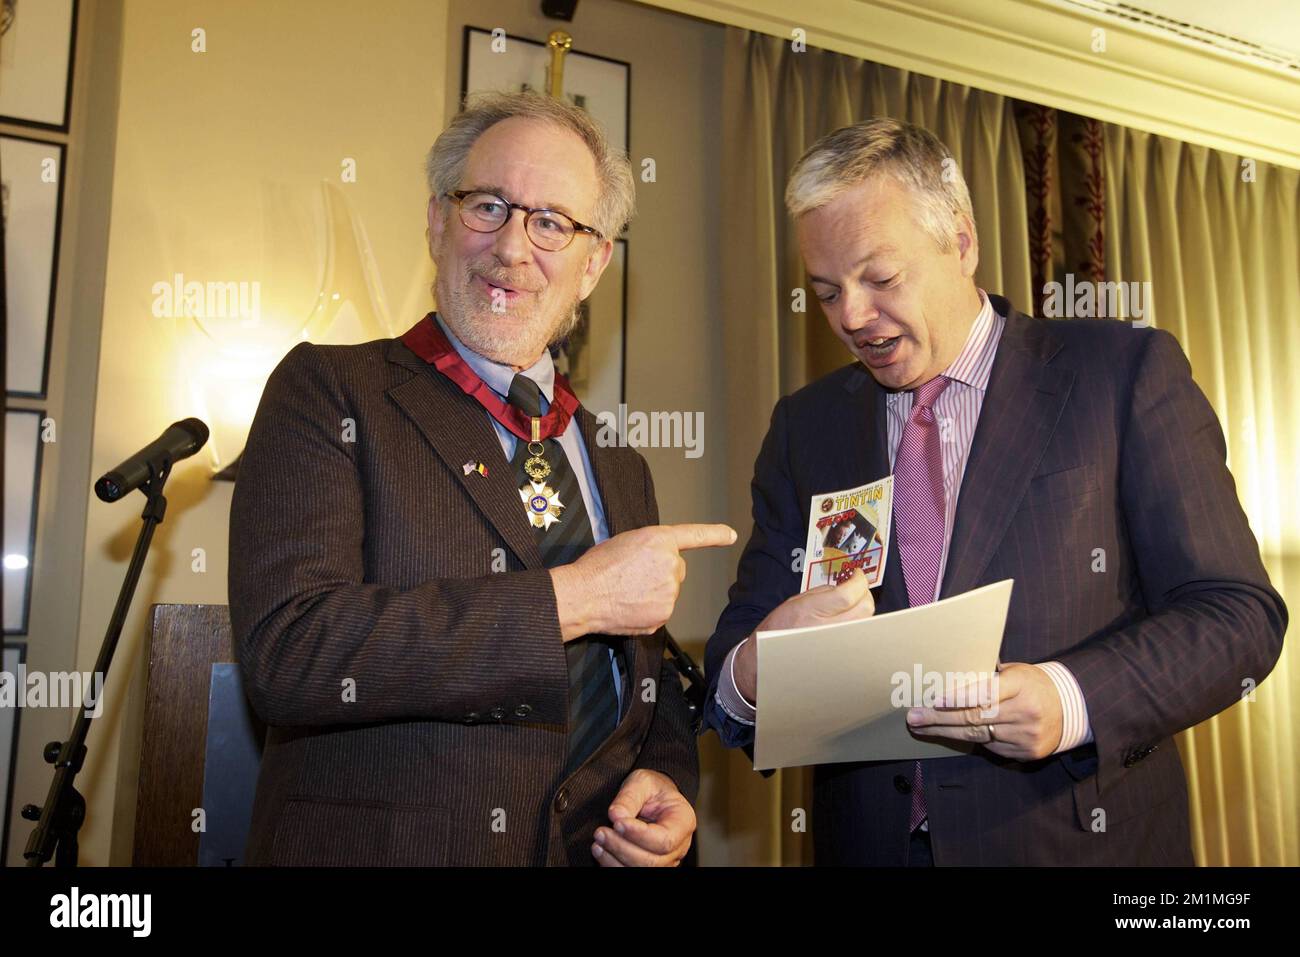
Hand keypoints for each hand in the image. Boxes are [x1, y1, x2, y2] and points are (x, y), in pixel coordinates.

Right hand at [550, 523, 735, 639]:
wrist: (583, 596)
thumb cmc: (596, 567)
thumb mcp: (624, 542)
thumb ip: (649, 548)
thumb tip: (654, 562)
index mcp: (660, 540)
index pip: (694, 536)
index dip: (714, 535)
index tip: (730, 535)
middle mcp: (670, 564)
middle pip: (676, 569)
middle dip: (660, 572)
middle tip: (632, 576)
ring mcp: (669, 593)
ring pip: (668, 592)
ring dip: (653, 592)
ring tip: (626, 591)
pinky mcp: (663, 615)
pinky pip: (661, 610)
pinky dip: (648, 610)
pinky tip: (629, 605)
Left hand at [592, 769, 694, 866]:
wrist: (654, 797)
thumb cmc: (652, 789)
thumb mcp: (642, 782)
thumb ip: (629, 797)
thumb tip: (615, 815)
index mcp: (682, 822)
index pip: (665, 840)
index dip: (639, 835)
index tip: (617, 823)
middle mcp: (679, 846)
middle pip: (653, 861)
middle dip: (622, 849)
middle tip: (600, 832)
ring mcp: (666, 861)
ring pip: (641, 871)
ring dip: (615, 860)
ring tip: (598, 842)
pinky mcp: (649, 866)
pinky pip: (631, 872)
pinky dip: (613, 865)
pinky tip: (601, 851)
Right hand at [734, 568, 874, 702]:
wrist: (767, 658)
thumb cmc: (777, 629)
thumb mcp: (796, 601)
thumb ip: (824, 592)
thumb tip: (846, 586)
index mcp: (811, 610)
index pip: (848, 594)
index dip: (858, 581)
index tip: (857, 575)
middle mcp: (826, 629)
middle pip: (864, 608)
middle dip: (864, 593)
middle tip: (857, 588)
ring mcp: (836, 644)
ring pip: (866, 622)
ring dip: (863, 609)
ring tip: (852, 604)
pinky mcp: (841, 655)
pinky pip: (859, 636)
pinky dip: (859, 624)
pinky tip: (849, 621)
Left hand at [904, 662, 1062, 760]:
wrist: (1070, 707)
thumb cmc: (1032, 683)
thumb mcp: (1014, 671)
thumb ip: (988, 676)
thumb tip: (949, 678)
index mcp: (1020, 685)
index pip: (985, 693)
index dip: (959, 698)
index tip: (935, 701)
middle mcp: (1024, 711)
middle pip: (974, 717)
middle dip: (940, 718)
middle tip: (914, 718)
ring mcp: (1026, 735)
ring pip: (978, 736)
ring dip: (946, 732)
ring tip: (922, 727)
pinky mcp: (1027, 752)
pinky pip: (992, 747)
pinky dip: (973, 740)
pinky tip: (953, 734)